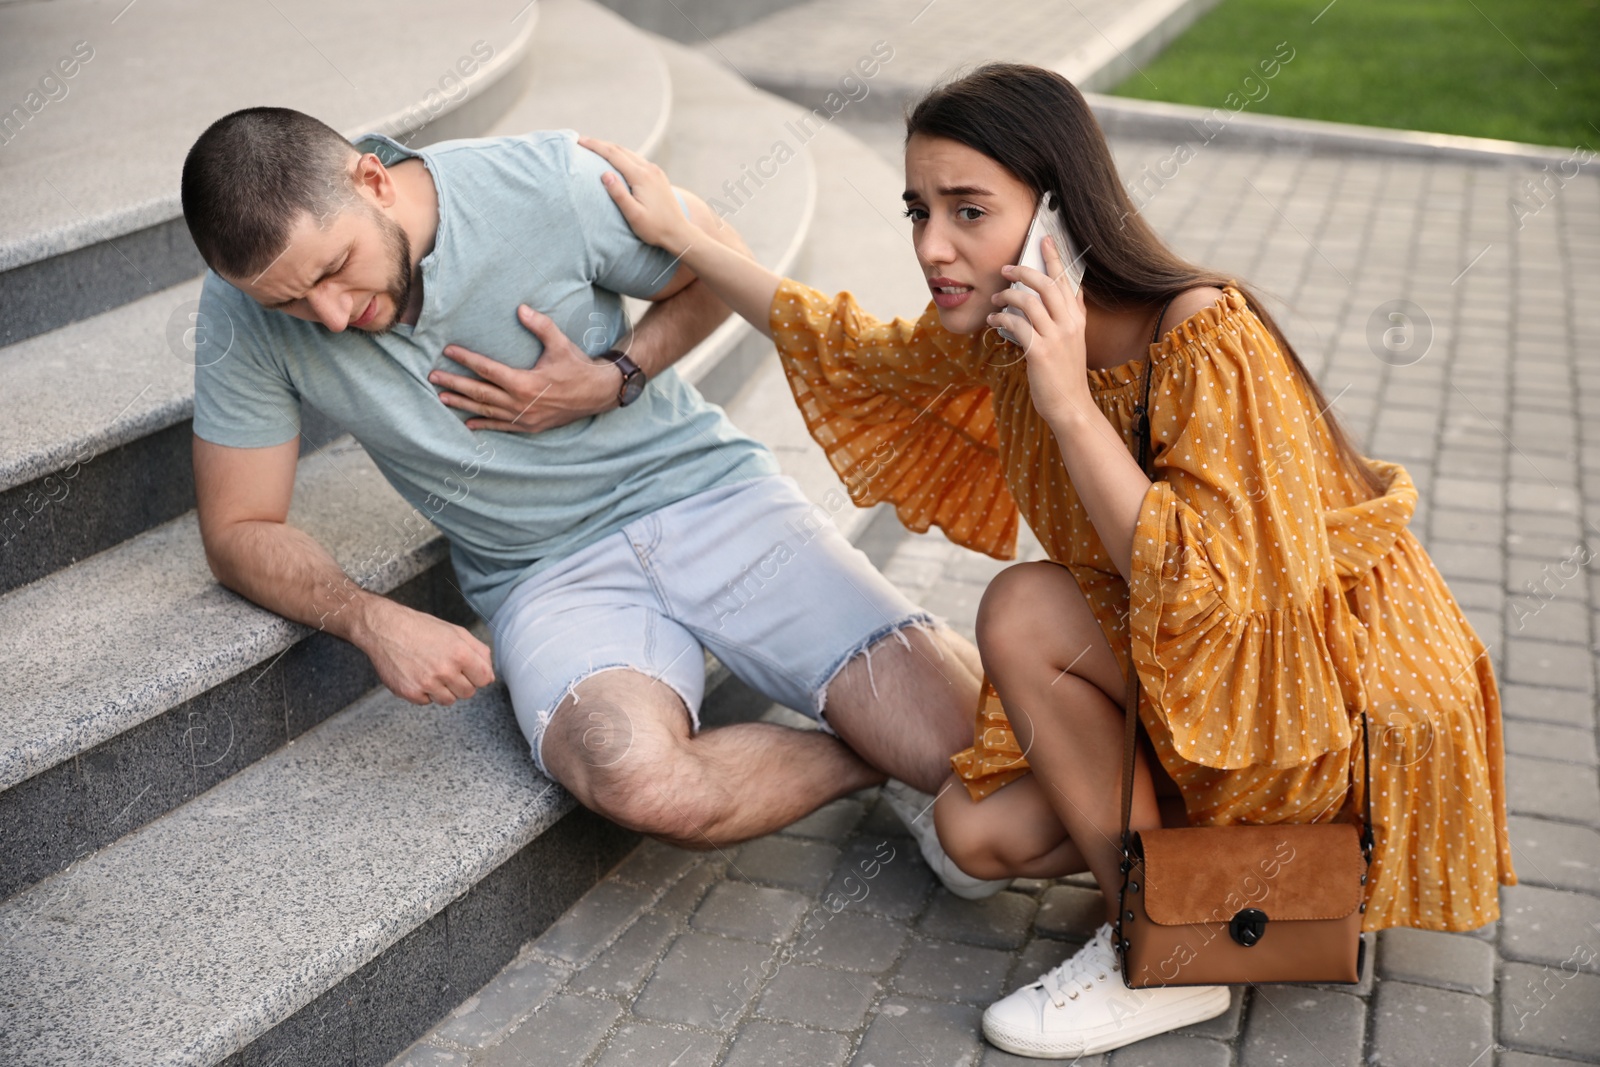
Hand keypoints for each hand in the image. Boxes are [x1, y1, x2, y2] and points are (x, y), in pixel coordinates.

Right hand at [354, 598, 494, 705]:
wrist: (385, 628)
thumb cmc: (421, 628)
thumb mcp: (456, 632)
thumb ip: (479, 653)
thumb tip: (490, 676)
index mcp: (460, 653)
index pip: (484, 680)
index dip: (478, 675)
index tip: (468, 670)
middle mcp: (444, 670)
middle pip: (468, 693)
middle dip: (461, 683)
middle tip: (446, 668)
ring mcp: (426, 683)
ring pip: (448, 700)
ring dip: (443, 689)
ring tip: (431, 671)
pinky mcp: (410, 692)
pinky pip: (426, 702)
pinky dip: (424, 692)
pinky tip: (417, 674)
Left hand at [431, 304, 619, 431]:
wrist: (599, 393)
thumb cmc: (578, 366)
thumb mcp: (560, 343)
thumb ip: (540, 325)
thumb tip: (521, 308)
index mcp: (524, 382)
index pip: (487, 370)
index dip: (466, 360)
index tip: (448, 352)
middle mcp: (520, 403)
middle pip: (479, 393)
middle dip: (454, 384)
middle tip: (433, 376)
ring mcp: (524, 418)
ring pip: (486, 411)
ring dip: (462, 404)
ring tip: (442, 397)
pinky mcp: (530, 427)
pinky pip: (502, 427)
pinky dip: (483, 425)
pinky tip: (468, 423)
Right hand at [577, 134, 695, 252]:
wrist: (679, 233)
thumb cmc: (655, 228)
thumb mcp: (634, 215)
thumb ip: (619, 194)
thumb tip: (604, 174)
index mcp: (641, 176)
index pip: (613, 154)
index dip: (595, 146)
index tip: (578, 140)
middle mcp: (649, 169)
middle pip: (620, 150)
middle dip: (600, 144)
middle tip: (582, 141)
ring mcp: (655, 171)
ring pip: (629, 153)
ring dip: (611, 148)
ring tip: (595, 148)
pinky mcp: (658, 176)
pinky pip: (637, 160)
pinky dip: (622, 156)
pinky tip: (616, 160)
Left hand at [988, 235, 1093, 426]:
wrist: (1070, 405)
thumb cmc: (1066, 373)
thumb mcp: (1075, 339)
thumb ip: (1073, 314)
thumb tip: (1073, 290)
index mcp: (1077, 318)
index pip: (1066, 280)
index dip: (1055, 258)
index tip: (1044, 240)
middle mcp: (1070, 324)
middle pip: (1047, 284)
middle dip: (1024, 270)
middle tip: (1007, 268)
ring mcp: (1056, 337)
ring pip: (1029, 301)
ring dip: (1007, 296)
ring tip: (996, 299)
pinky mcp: (1040, 352)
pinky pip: (1017, 325)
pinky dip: (1001, 319)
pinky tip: (993, 321)